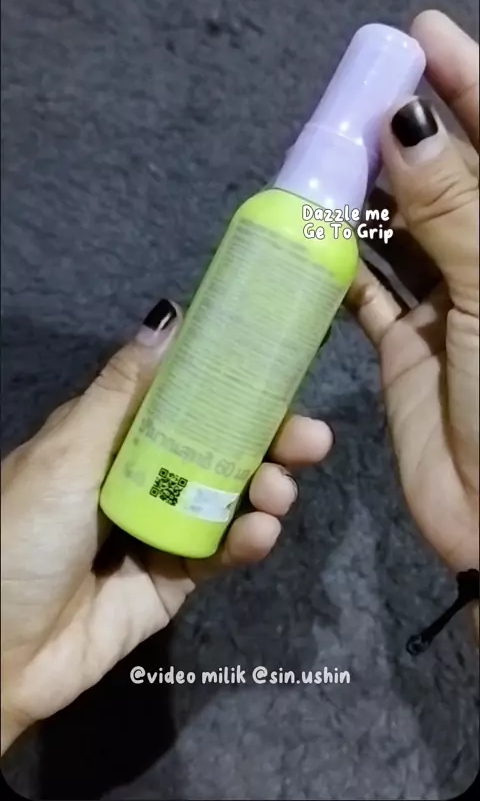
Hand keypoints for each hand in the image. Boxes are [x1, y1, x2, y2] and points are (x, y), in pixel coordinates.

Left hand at [1, 303, 332, 752]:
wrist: (0, 654)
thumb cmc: (24, 536)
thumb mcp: (67, 453)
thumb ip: (121, 392)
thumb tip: (166, 317)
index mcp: (113, 439)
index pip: (184, 400)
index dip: (230, 385)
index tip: (279, 372)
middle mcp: (143, 477)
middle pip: (219, 449)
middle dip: (270, 440)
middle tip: (311, 437)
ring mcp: (163, 528)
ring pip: (230, 499)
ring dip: (267, 489)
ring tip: (280, 490)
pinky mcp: (176, 578)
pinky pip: (221, 553)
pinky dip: (248, 542)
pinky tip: (261, 533)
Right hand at [348, 13, 478, 586]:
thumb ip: (456, 210)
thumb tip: (407, 123)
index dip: (466, 86)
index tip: (419, 38)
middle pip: (443, 179)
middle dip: (402, 135)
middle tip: (354, 93)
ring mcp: (445, 303)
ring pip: (399, 229)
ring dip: (365, 195)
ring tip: (325, 150)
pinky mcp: (403, 344)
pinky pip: (365, 289)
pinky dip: (340, 262)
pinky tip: (314, 228)